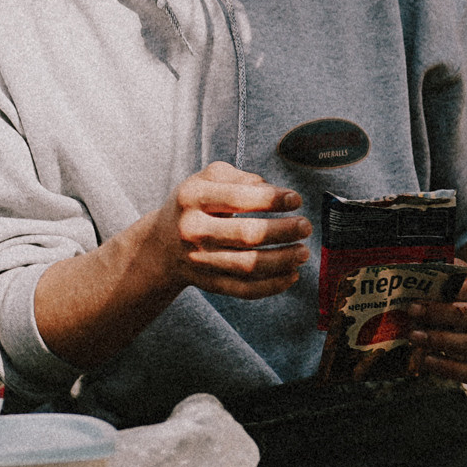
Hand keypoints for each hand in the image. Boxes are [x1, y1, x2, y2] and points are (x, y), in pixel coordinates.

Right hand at [35, 162, 311, 370]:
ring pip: (248, 266)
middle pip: (246, 235)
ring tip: (303, 252)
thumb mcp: (205, 180)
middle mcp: (192, 229)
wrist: (161, 244)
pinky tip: (291, 275)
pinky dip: (272, 286)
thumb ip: (237, 177)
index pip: (237, 198)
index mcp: (191, 197)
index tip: (296, 199)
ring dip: (283, 260)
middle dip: (283, 231)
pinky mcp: (207, 284)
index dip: (272, 199)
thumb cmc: (194, 205)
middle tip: (305, 226)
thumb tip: (270, 188)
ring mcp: (198, 260)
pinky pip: (244, 290)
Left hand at [407, 236, 466, 384]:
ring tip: (414, 335)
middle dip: (440, 314)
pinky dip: (446, 368)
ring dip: (439, 341)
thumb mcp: (463, 275)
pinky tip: (425, 359)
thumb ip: (446, 275)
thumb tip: (416, 277)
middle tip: (413, 310)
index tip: (425, 291)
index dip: (452, 290)